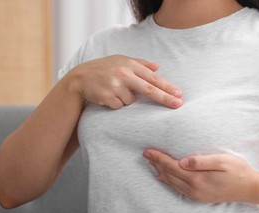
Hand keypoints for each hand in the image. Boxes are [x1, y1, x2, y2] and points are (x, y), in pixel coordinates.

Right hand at [67, 54, 182, 108]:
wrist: (79, 78)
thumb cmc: (104, 69)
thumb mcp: (121, 61)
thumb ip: (140, 63)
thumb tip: (158, 66)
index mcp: (129, 64)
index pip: (152, 78)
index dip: (167, 86)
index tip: (179, 94)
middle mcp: (124, 74)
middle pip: (149, 90)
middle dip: (165, 98)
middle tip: (178, 104)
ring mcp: (115, 85)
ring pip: (131, 100)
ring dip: (126, 99)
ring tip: (114, 90)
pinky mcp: (107, 97)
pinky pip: (120, 106)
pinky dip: (116, 103)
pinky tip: (107, 95)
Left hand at [143, 149, 258, 202]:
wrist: (250, 189)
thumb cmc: (238, 171)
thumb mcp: (222, 161)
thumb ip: (201, 161)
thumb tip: (182, 161)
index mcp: (197, 179)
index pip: (172, 166)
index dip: (159, 158)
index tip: (148, 151)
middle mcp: (194, 189)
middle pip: (169, 175)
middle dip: (156, 164)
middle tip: (146, 154)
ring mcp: (196, 195)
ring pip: (172, 183)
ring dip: (161, 172)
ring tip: (152, 163)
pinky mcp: (200, 197)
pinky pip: (178, 189)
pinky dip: (168, 182)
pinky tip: (164, 178)